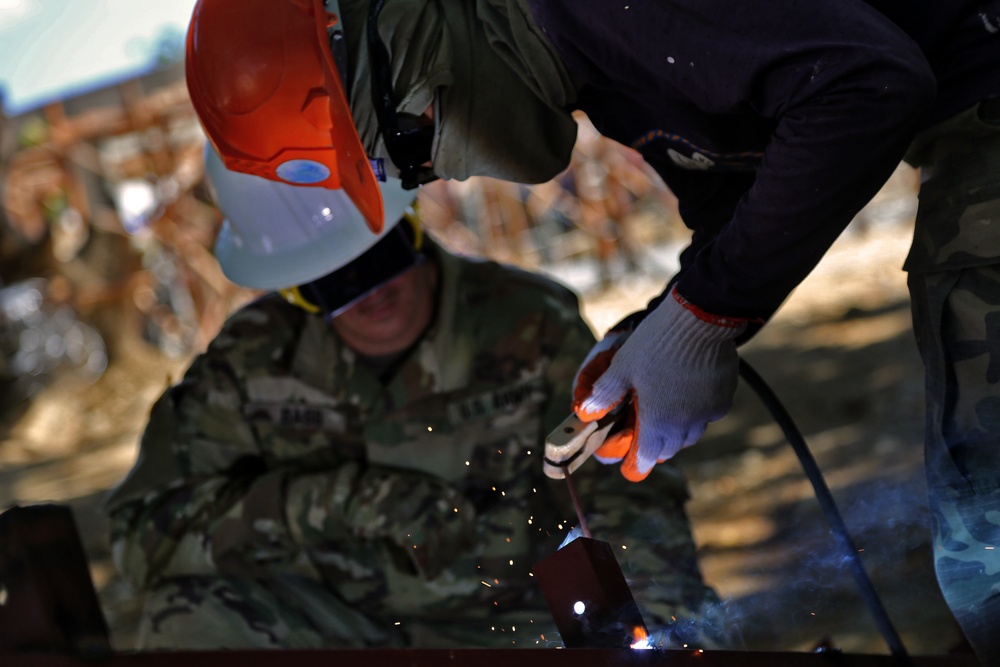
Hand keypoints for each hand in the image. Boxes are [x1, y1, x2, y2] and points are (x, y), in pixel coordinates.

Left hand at [572, 288, 747, 480]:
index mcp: (658, 421)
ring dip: (678, 432)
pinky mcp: (724, 399)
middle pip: (670, 448)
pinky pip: (709, 416)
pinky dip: (698, 413)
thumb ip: (604, 394)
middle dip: (656, 447)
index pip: (647, 456)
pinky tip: (691, 398)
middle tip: (647, 440)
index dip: (636, 465)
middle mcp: (685, 424)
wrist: (698, 322)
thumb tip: (585, 413)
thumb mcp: (622, 367)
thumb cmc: (655, 345)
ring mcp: (707, 413)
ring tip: (668, 419)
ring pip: (691, 434)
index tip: (630, 469)